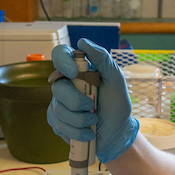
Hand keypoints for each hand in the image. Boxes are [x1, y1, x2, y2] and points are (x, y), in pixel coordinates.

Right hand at [47, 39, 138, 163]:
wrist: (117, 133)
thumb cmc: (117, 105)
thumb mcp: (116, 80)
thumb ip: (103, 59)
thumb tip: (82, 41)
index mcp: (78, 70)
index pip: (60, 55)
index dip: (63, 62)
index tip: (74, 73)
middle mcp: (65, 84)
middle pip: (57, 87)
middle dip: (77, 102)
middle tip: (93, 107)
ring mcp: (58, 103)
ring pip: (59, 110)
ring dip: (81, 119)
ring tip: (94, 120)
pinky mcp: (56, 122)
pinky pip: (60, 126)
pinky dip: (78, 132)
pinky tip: (88, 133)